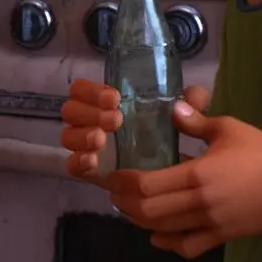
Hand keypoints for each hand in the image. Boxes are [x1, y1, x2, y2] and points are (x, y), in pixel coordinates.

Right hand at [60, 80, 209, 180]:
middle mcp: (89, 121)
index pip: (82, 89)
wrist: (165, 173)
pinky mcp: (88, 171)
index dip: (92, 91)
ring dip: (83, 135)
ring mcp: (86, 147)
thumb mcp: (182, 114)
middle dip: (90, 112)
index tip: (115, 98)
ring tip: (102, 139)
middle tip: (116, 120)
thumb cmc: (165, 133)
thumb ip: (190, 102)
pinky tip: (93, 160)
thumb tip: (192, 97)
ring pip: (68, 136)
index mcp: (104, 102)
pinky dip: (78, 161)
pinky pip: (71, 165)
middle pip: (70, 110)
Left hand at [106, 101, 261, 258]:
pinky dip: (169, 244)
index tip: (112, 176)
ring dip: (141, 222)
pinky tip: (158, 236)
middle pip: (149, 211)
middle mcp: (200, 201)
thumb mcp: (229, 129)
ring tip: (129, 210)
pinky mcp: (222, 236)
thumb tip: (173, 108)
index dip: (124, 183)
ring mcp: (211, 222)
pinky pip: (189, 247)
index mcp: (198, 173)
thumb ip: (197, 122)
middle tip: (114, 194)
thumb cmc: (261, 152)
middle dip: (125, 203)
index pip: (148, 185)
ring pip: (165, 229)